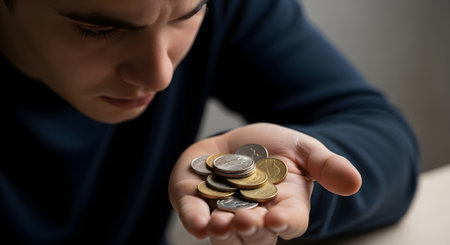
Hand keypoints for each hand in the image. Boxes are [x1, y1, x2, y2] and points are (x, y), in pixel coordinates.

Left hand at [169, 123, 361, 244]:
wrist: (240, 140)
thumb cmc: (277, 149)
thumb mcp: (305, 151)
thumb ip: (327, 166)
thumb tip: (354, 182)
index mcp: (286, 207)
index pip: (290, 222)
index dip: (286, 223)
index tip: (280, 219)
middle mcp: (255, 218)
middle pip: (255, 235)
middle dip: (251, 230)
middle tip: (247, 220)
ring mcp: (224, 213)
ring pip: (225, 234)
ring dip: (223, 232)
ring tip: (220, 224)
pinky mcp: (197, 202)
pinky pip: (195, 216)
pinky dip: (195, 220)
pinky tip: (198, 223)